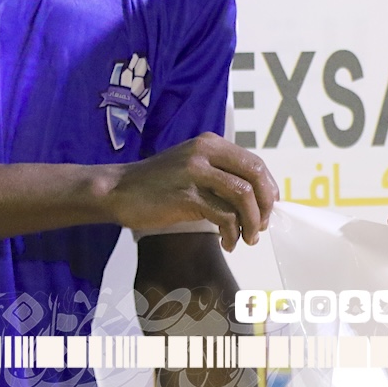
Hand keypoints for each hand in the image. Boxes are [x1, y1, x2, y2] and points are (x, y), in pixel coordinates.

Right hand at [106, 133, 277, 250]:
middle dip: (264, 206)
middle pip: (254, 176)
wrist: (118, 190)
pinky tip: (227, 242)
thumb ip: (220, 173)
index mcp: (211, 143)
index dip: (267, 188)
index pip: (254, 162)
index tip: (268, 209)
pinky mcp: (186, 196)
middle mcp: (206, 152)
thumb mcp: (192, 166)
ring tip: (247, 239)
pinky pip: (223, 215)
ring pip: (242, 196)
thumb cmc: (157, 183)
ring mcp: (195, 173)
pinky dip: (232, 233)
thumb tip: (255, 197)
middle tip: (262, 226)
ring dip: (252, 222)